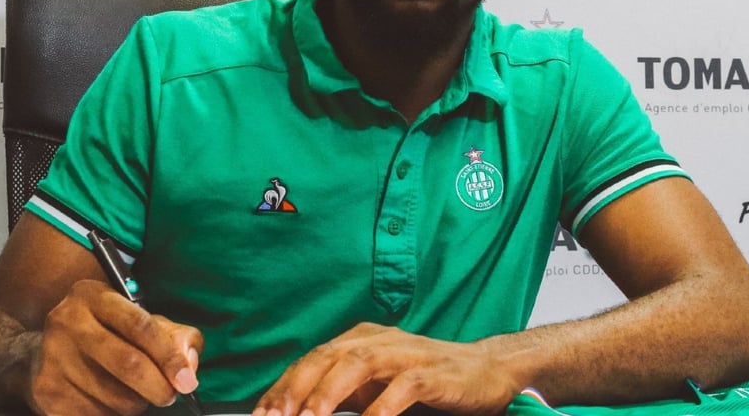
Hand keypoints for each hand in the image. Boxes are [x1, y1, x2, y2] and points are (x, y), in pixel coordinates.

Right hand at [26, 278, 203, 415]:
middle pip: (128, 364)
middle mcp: (67, 321)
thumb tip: (188, 363)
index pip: (141, 325)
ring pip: (115, 397)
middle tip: (168, 395)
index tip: (187, 380)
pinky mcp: (46, 392)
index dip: (170, 356)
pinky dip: (112, 415)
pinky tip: (107, 401)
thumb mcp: (135, 320)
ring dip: (135, 403)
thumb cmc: (102, 334)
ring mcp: (53, 358)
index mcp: (93, 296)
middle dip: (158, 387)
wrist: (37, 354)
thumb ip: (172, 335)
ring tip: (132, 393)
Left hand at [253, 322, 519, 415]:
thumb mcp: (378, 386)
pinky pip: (402, 387)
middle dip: (297, 388)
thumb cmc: (427, 380)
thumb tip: (302, 412)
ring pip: (358, 363)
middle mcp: (379, 340)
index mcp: (361, 340)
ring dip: (329, 392)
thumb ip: (344, 394)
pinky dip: (381, 407)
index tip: (262, 414)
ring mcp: (407, 354)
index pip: (312, 360)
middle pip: (328, 357)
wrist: (487, 370)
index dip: (284, 387)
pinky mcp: (433, 373)